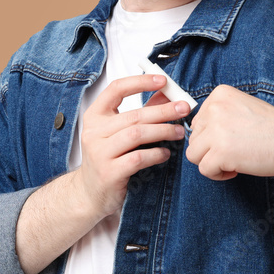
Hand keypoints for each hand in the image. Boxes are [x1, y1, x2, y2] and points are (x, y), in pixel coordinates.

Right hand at [73, 74, 190, 216]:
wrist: (89, 193)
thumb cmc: (108, 158)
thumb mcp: (118, 132)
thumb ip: (141, 112)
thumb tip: (166, 94)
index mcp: (95, 116)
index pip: (116, 89)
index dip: (140, 82)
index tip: (163, 80)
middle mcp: (94, 132)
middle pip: (134, 115)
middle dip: (163, 110)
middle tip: (184, 108)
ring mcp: (99, 153)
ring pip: (136, 135)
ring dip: (162, 131)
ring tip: (178, 132)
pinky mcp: (109, 173)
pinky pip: (138, 158)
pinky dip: (156, 154)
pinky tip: (165, 153)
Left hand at [186, 84, 273, 180]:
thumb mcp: (244, 109)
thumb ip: (220, 116)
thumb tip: (199, 135)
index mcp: (220, 94)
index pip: (198, 121)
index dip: (213, 136)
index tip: (233, 140)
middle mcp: (215, 108)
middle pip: (194, 138)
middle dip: (211, 150)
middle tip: (235, 152)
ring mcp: (216, 130)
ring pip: (193, 154)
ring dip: (211, 162)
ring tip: (233, 161)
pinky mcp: (220, 152)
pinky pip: (204, 169)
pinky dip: (218, 175)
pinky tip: (236, 170)